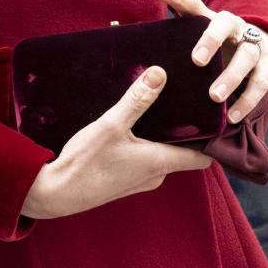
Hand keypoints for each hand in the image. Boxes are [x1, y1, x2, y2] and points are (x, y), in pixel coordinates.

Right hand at [20, 63, 212, 219]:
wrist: (56, 194)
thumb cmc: (85, 163)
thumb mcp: (111, 125)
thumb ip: (137, 100)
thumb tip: (160, 73)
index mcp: (161, 162)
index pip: (203, 156)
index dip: (211, 138)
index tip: (211, 117)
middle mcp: (156, 175)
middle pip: (183, 152)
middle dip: (183, 131)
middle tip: (182, 103)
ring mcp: (140, 181)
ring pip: (162, 156)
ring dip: (162, 137)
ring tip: (157, 111)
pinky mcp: (125, 181)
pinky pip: (145, 161)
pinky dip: (145, 146)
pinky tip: (132, 129)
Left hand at [155, 0, 267, 125]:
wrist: (266, 49)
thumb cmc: (224, 41)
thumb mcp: (206, 28)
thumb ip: (185, 12)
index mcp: (220, 20)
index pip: (199, 7)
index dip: (183, 3)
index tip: (170, 10)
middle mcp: (239, 28)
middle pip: (227, 27)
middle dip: (212, 41)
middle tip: (196, 61)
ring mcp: (257, 46)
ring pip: (248, 58)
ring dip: (232, 77)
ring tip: (215, 97)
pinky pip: (261, 83)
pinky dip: (247, 101)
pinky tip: (232, 116)